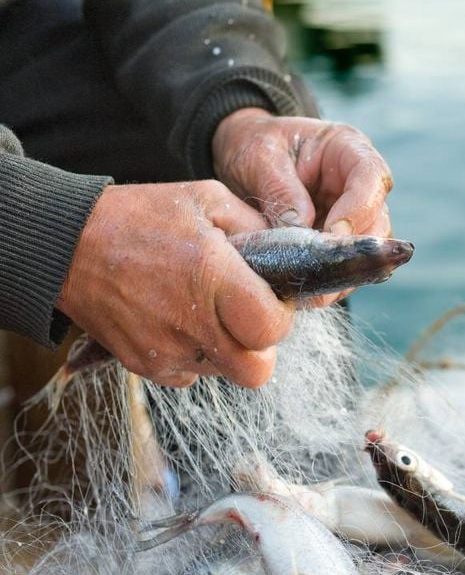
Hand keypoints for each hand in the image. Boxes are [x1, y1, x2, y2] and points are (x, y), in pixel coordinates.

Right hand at [56, 181, 293, 387]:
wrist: (65, 243)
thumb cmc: (139, 216)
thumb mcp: (206, 199)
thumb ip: (256, 226)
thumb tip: (289, 250)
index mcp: (213, 278)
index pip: (272, 330)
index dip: (280, 317)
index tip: (269, 300)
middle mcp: (191, 322)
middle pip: (256, 371)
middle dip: (260, 347)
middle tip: (246, 317)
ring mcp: (164, 349)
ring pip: (224, 373)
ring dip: (227, 350)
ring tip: (206, 311)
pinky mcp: (143, 365)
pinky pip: (189, 375)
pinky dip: (193, 355)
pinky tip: (178, 320)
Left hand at [211, 109, 393, 305]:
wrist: (242, 157)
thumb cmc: (255, 145)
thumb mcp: (260, 156)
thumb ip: (281, 190)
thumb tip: (299, 230)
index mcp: (348, 149)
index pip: (372, 178)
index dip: (358, 209)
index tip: (332, 235)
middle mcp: (359, 184)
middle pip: (378, 221)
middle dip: (353, 250)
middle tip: (321, 271)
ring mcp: (353, 215)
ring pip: (366, 251)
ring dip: (343, 272)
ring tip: (313, 290)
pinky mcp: (339, 241)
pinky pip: (345, 266)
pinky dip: (328, 281)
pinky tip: (307, 292)